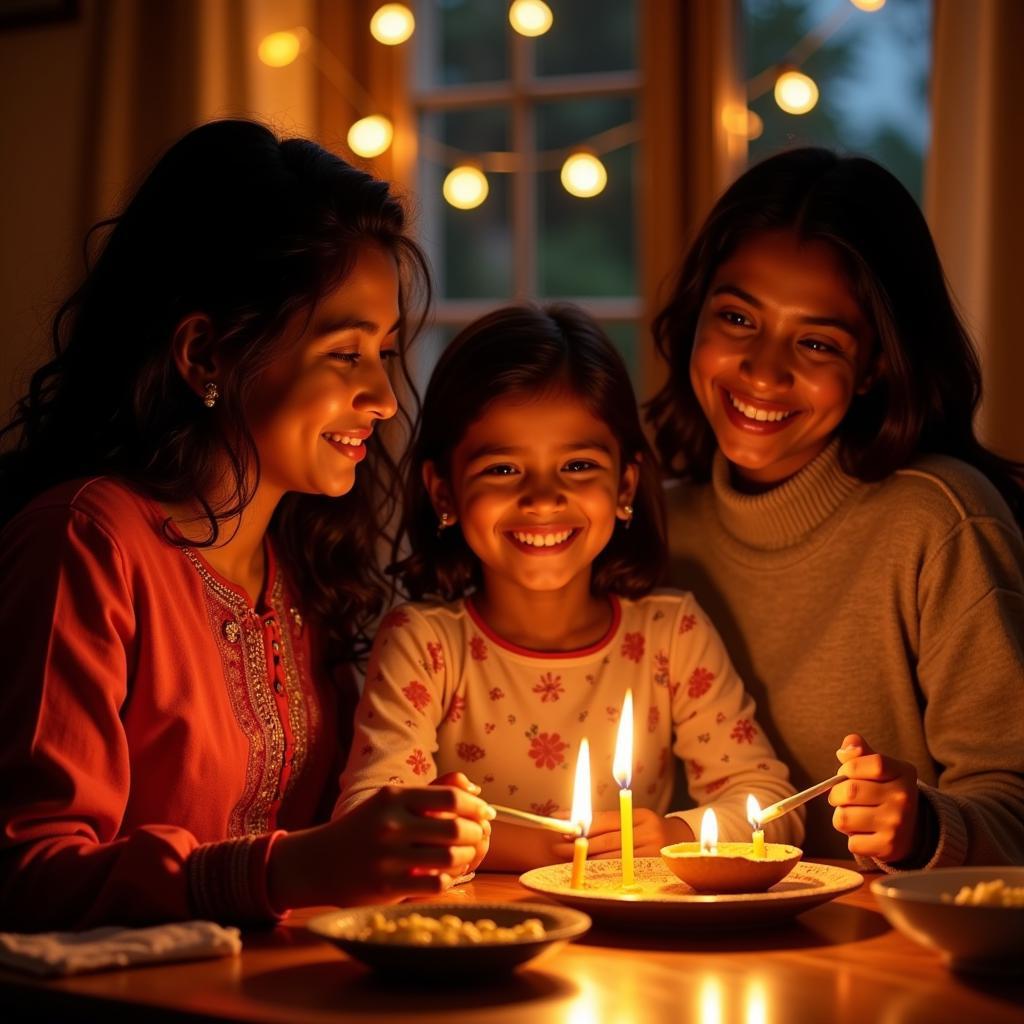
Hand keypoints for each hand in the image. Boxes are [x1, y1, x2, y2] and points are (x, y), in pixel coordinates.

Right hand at [268, 784, 494, 909]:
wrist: (317, 861)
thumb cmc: (363, 828)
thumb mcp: (391, 802)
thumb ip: (431, 791)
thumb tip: (473, 789)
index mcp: (394, 797)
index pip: (450, 796)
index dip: (476, 806)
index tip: (486, 812)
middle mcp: (391, 824)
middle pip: (455, 828)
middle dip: (476, 833)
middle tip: (480, 836)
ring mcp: (388, 857)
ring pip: (449, 857)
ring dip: (467, 857)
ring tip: (468, 855)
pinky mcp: (387, 886)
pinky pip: (436, 884)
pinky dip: (450, 879)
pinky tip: (449, 874)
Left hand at [552, 809, 693, 859]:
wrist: (684, 843)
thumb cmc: (651, 830)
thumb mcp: (635, 820)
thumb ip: (611, 823)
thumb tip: (577, 824)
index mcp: (641, 815)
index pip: (606, 819)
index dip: (583, 824)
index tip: (563, 825)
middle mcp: (649, 832)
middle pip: (608, 839)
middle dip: (581, 843)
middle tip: (559, 846)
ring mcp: (653, 852)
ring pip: (613, 857)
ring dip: (589, 859)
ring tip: (570, 858)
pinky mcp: (654, 869)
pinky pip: (623, 870)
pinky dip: (605, 869)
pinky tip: (590, 869)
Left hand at [831, 733, 918, 862]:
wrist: (912, 830)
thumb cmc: (884, 791)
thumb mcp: (878, 768)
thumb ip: (860, 753)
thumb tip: (846, 748)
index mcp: (903, 772)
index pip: (872, 763)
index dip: (849, 767)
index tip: (846, 773)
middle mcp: (904, 798)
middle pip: (849, 791)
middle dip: (836, 794)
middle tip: (842, 797)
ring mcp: (897, 824)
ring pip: (844, 818)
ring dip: (842, 817)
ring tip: (855, 815)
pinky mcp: (889, 847)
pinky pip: (852, 842)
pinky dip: (852, 838)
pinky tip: (866, 833)